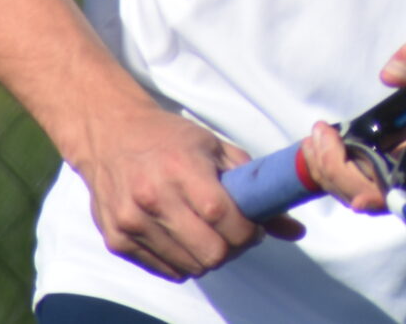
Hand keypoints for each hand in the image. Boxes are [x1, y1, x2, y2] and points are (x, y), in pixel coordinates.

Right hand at [72, 96, 297, 280]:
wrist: (110, 134)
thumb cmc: (170, 139)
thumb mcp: (215, 148)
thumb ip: (255, 188)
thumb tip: (296, 230)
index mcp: (181, 168)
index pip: (225, 218)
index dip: (248, 230)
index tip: (253, 225)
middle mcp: (153, 198)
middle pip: (211, 253)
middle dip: (233, 248)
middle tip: (234, 233)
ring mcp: (132, 222)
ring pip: (191, 267)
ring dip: (208, 256)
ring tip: (207, 231)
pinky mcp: (117, 240)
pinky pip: (166, 270)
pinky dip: (183, 260)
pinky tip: (183, 235)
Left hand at [301, 32, 405, 213]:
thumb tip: (391, 76)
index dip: (380, 198)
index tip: (355, 194)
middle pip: (373, 196)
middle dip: (338, 172)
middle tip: (318, 135)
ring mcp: (402, 178)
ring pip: (358, 192)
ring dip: (329, 172)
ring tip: (313, 139)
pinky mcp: (386, 172)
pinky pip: (354, 182)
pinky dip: (331, 169)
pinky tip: (318, 145)